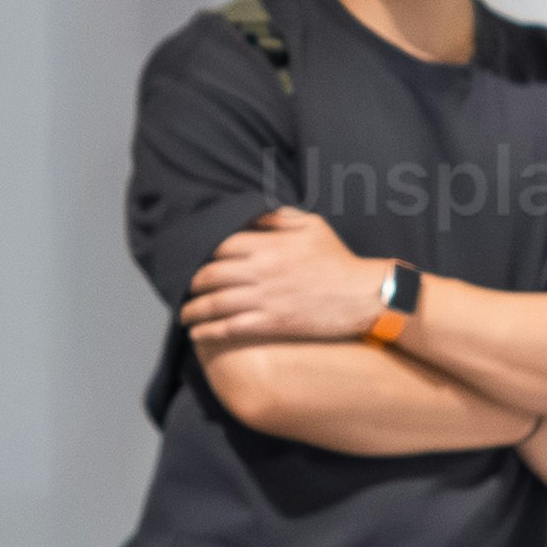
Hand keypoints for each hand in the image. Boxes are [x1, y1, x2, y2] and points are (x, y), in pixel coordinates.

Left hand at [180, 206, 396, 358]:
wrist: (362, 296)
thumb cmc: (339, 260)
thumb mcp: (312, 227)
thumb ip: (279, 217)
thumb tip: (253, 212)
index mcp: (269, 245)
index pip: (221, 245)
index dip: (202, 253)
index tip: (194, 259)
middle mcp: (261, 271)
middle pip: (211, 274)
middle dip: (191, 282)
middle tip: (183, 287)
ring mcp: (265, 299)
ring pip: (215, 304)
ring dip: (193, 310)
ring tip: (184, 314)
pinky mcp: (272, 323)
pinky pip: (231, 328)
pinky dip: (209, 331)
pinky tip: (198, 334)